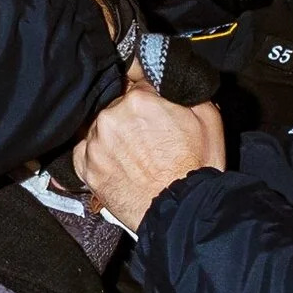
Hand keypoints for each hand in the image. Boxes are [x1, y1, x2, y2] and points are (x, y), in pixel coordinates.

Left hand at [73, 86, 224, 232]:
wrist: (182, 212)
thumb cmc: (197, 168)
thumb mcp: (207, 117)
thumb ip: (182, 89)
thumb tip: (166, 79)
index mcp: (139, 99)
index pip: (137, 85)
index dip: (148, 99)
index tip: (153, 111)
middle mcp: (111, 117)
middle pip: (117, 106)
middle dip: (131, 119)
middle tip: (149, 140)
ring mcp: (96, 143)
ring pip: (101, 129)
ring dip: (114, 137)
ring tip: (136, 157)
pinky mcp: (86, 168)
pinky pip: (85, 152)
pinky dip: (99, 156)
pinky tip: (119, 166)